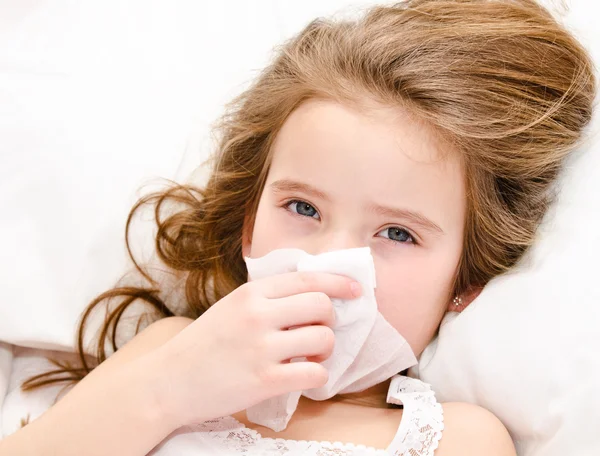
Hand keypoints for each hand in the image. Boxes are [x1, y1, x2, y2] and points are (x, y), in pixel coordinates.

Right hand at [150, 271, 360, 427]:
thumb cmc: (203, 344)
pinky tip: (305, 377)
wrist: (168, 382)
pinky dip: (318, 376)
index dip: (339, 282)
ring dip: (325, 350)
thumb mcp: (231, 307)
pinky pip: (314, 373)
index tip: (356, 290)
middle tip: (318, 331)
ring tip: (309, 357)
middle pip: (321, 306)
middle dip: (330, 320)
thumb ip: (266, 298)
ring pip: (323, 338)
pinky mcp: (264, 380)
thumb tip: (312, 294)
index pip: (307, 279)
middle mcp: (258, 314)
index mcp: (251, 293)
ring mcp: (261, 347)